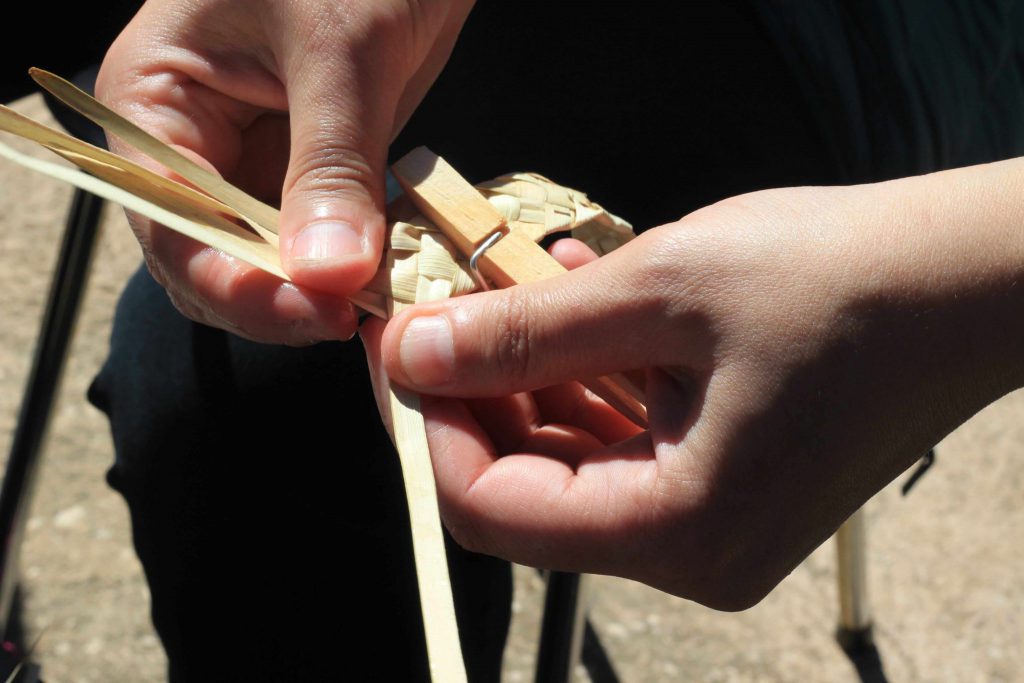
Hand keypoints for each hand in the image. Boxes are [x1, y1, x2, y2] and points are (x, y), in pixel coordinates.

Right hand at [97, 0, 472, 343]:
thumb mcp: (338, 48)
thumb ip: (330, 162)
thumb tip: (328, 275)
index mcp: (156, 101)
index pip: (175, 228)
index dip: (239, 286)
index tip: (318, 314)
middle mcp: (196, 142)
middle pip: (217, 260)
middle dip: (282, 297)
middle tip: (357, 316)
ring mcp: (257, 158)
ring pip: (275, 259)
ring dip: (325, 287)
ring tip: (384, 298)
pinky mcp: (317, 164)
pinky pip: (326, 234)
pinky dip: (358, 260)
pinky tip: (397, 268)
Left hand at [365, 165, 1023, 608]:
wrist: (969, 279)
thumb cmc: (838, 280)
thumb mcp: (661, 291)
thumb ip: (525, 332)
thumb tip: (416, 356)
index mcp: (678, 531)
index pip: (493, 511)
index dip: (428, 430)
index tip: (401, 348)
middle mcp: (693, 551)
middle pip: (526, 489)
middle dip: (473, 396)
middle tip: (441, 308)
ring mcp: (712, 519)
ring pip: (570, 459)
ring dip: (528, 373)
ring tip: (510, 287)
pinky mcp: (725, 477)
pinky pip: (622, 440)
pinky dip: (584, 375)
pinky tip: (571, 301)